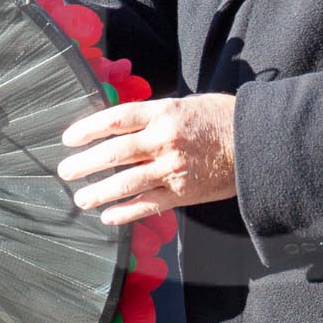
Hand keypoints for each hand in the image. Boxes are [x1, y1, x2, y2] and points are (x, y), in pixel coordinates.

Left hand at [58, 94, 236, 226]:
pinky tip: (108, 217)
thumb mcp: (186, 105)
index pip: (116, 119)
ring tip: (80, 198)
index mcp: (164, 113)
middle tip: (65, 171)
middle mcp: (164, 140)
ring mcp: (172, 169)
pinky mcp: (183, 193)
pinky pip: (147, 204)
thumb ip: (155, 116)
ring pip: (126, 183)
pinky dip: (125, 212)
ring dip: (99, 191)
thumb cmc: (222, 119)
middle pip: (114, 152)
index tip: (69, 138)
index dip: (88, 128)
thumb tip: (122, 125)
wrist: (257, 142)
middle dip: (85, 163)